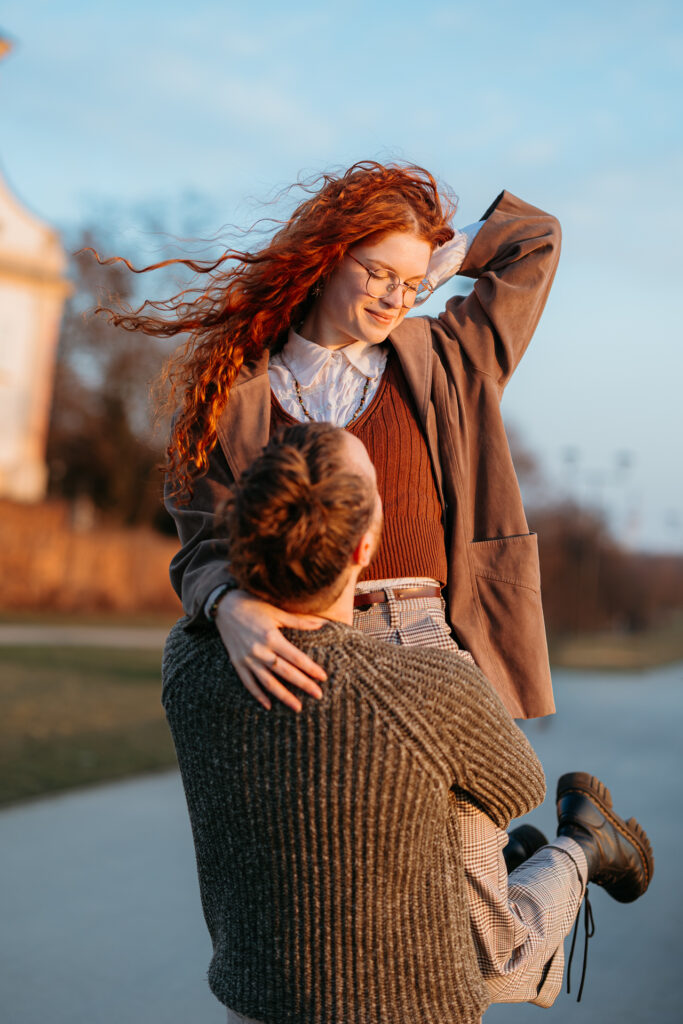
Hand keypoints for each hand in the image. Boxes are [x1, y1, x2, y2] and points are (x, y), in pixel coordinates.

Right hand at [214, 589, 326, 711]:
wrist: (224, 605)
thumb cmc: (253, 605)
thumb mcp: (276, 611)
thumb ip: (298, 621)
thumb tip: (321, 624)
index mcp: (271, 637)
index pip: (296, 657)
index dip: (310, 668)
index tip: (323, 678)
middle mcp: (260, 651)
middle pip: (285, 672)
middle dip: (303, 684)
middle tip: (318, 695)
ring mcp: (248, 659)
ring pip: (268, 682)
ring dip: (283, 696)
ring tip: (297, 707)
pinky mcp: (237, 663)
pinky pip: (248, 683)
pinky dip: (258, 695)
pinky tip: (268, 706)